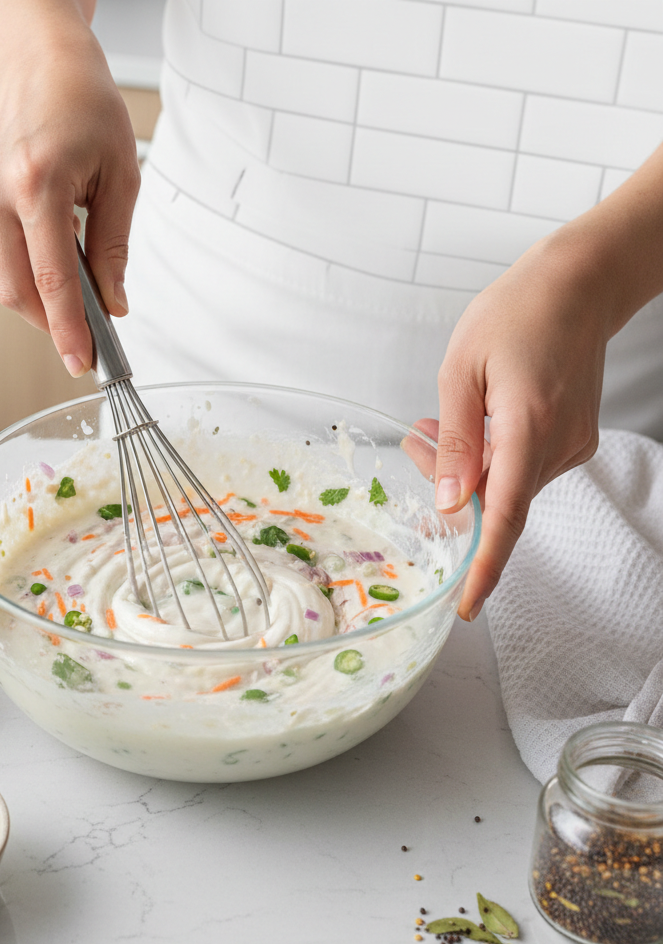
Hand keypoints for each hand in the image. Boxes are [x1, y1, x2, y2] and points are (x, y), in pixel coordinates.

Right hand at [0, 25, 140, 375]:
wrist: (37, 65)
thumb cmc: (83, 108)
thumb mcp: (121, 176)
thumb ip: (114, 246)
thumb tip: (113, 302)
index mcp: (37, 182)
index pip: (51, 279)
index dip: (68, 330)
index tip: (81, 362)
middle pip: (16, 291)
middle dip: (51, 324)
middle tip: (85, 335)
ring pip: (2, 281)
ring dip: (38, 299)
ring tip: (72, 288)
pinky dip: (22, 273)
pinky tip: (46, 256)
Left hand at [424, 235, 609, 620]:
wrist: (579, 284)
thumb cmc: (516, 313)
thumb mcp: (463, 370)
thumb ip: (455, 441)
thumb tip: (453, 503)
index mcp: (528, 427)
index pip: (506, 517)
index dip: (484, 567)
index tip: (466, 606)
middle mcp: (558, 446)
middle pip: (496, 501)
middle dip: (450, 489)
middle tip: (417, 441)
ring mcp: (571, 445)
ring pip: (507, 485)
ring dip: (466, 469)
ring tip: (436, 423)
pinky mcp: (572, 439)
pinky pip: (522, 466)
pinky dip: (489, 457)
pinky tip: (470, 423)